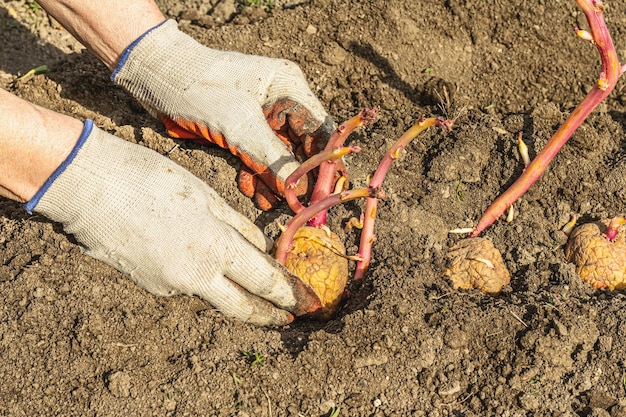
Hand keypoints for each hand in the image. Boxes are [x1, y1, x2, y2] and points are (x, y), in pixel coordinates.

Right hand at [25, 121, 321, 325]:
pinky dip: (197, 271)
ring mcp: (169, 285)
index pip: (265, 281)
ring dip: (232, 286)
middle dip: (271, 314)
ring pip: (212, 290)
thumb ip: (236, 226)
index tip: (307, 301)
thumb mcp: (204, 195)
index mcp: (215, 248)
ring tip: (239, 269)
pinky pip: (185, 281)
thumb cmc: (149, 178)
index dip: (290, 293)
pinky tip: (186, 248)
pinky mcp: (150, 284)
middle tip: (290, 316)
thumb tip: (258, 248)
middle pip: (243, 307)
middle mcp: (194, 276)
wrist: (86, 187)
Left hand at [112, 19, 333, 208]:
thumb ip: (272, 160)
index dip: (325, 162)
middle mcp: (281, 102)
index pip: (321, 130)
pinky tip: (253, 193)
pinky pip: (259, 158)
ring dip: (276, 182)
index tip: (324, 192)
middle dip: (298, 177)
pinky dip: (257, 176)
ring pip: (280, 157)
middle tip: (298, 206)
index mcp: (289, 88)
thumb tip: (298, 193)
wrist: (155, 78)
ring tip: (271, 205)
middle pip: (303, 147)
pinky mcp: (243, 130)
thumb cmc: (198, 87)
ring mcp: (262, 118)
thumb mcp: (238, 125)